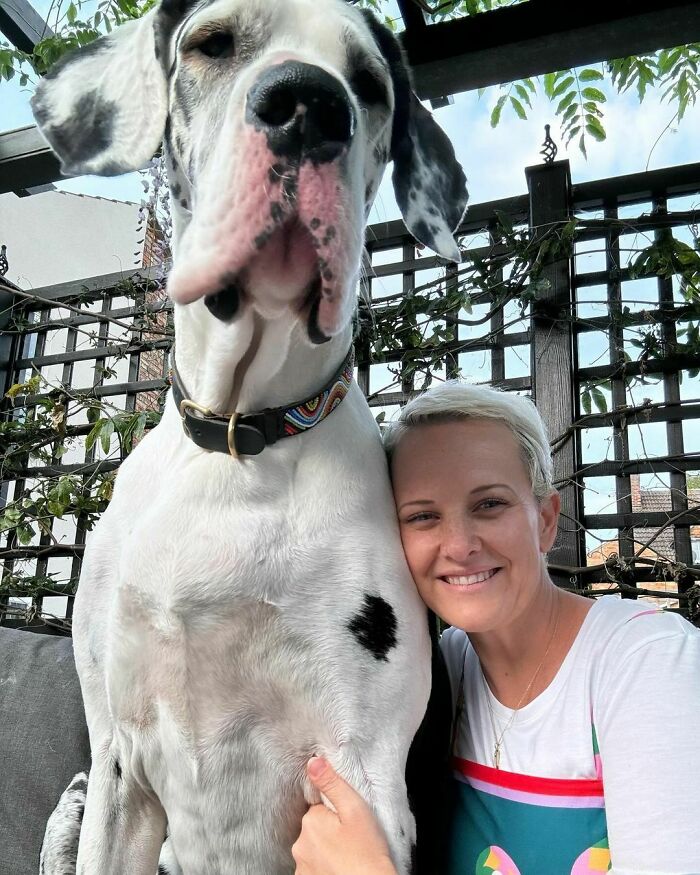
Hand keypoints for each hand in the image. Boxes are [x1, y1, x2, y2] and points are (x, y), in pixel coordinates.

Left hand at [291, 757, 398, 874]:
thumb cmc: (367, 854)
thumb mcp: (355, 810)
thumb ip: (332, 784)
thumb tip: (313, 762)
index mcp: (310, 822)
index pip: (319, 808)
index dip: (336, 813)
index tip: (349, 822)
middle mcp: (300, 845)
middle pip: (315, 828)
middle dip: (330, 831)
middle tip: (352, 840)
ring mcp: (301, 866)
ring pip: (314, 849)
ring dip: (327, 851)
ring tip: (348, 855)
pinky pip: (313, 867)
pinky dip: (324, 867)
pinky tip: (341, 867)